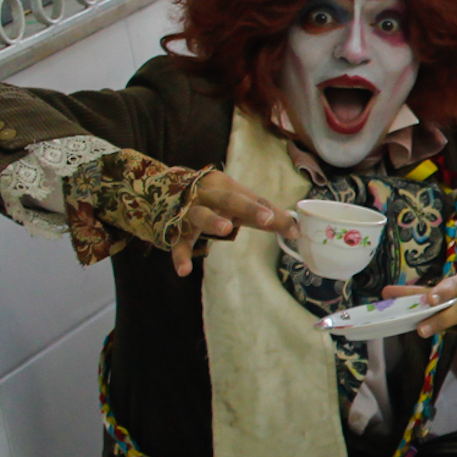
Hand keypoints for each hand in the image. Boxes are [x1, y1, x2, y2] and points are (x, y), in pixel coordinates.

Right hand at [171, 171, 290, 277]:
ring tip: (225, 229)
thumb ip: (263, 214)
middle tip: (266, 218)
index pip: (253, 198)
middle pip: (229, 200)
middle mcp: (206, 194)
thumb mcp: (237, 202)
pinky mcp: (174, 229)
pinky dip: (180, 256)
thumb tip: (295, 230)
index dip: (272, 213)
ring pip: (201, 215)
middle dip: (249, 208)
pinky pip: (177, 243)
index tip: (292, 229)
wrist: (162, 192)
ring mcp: (188, 211)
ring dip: (212, 221)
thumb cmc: (211, 199)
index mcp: (225, 185)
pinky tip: (184, 271)